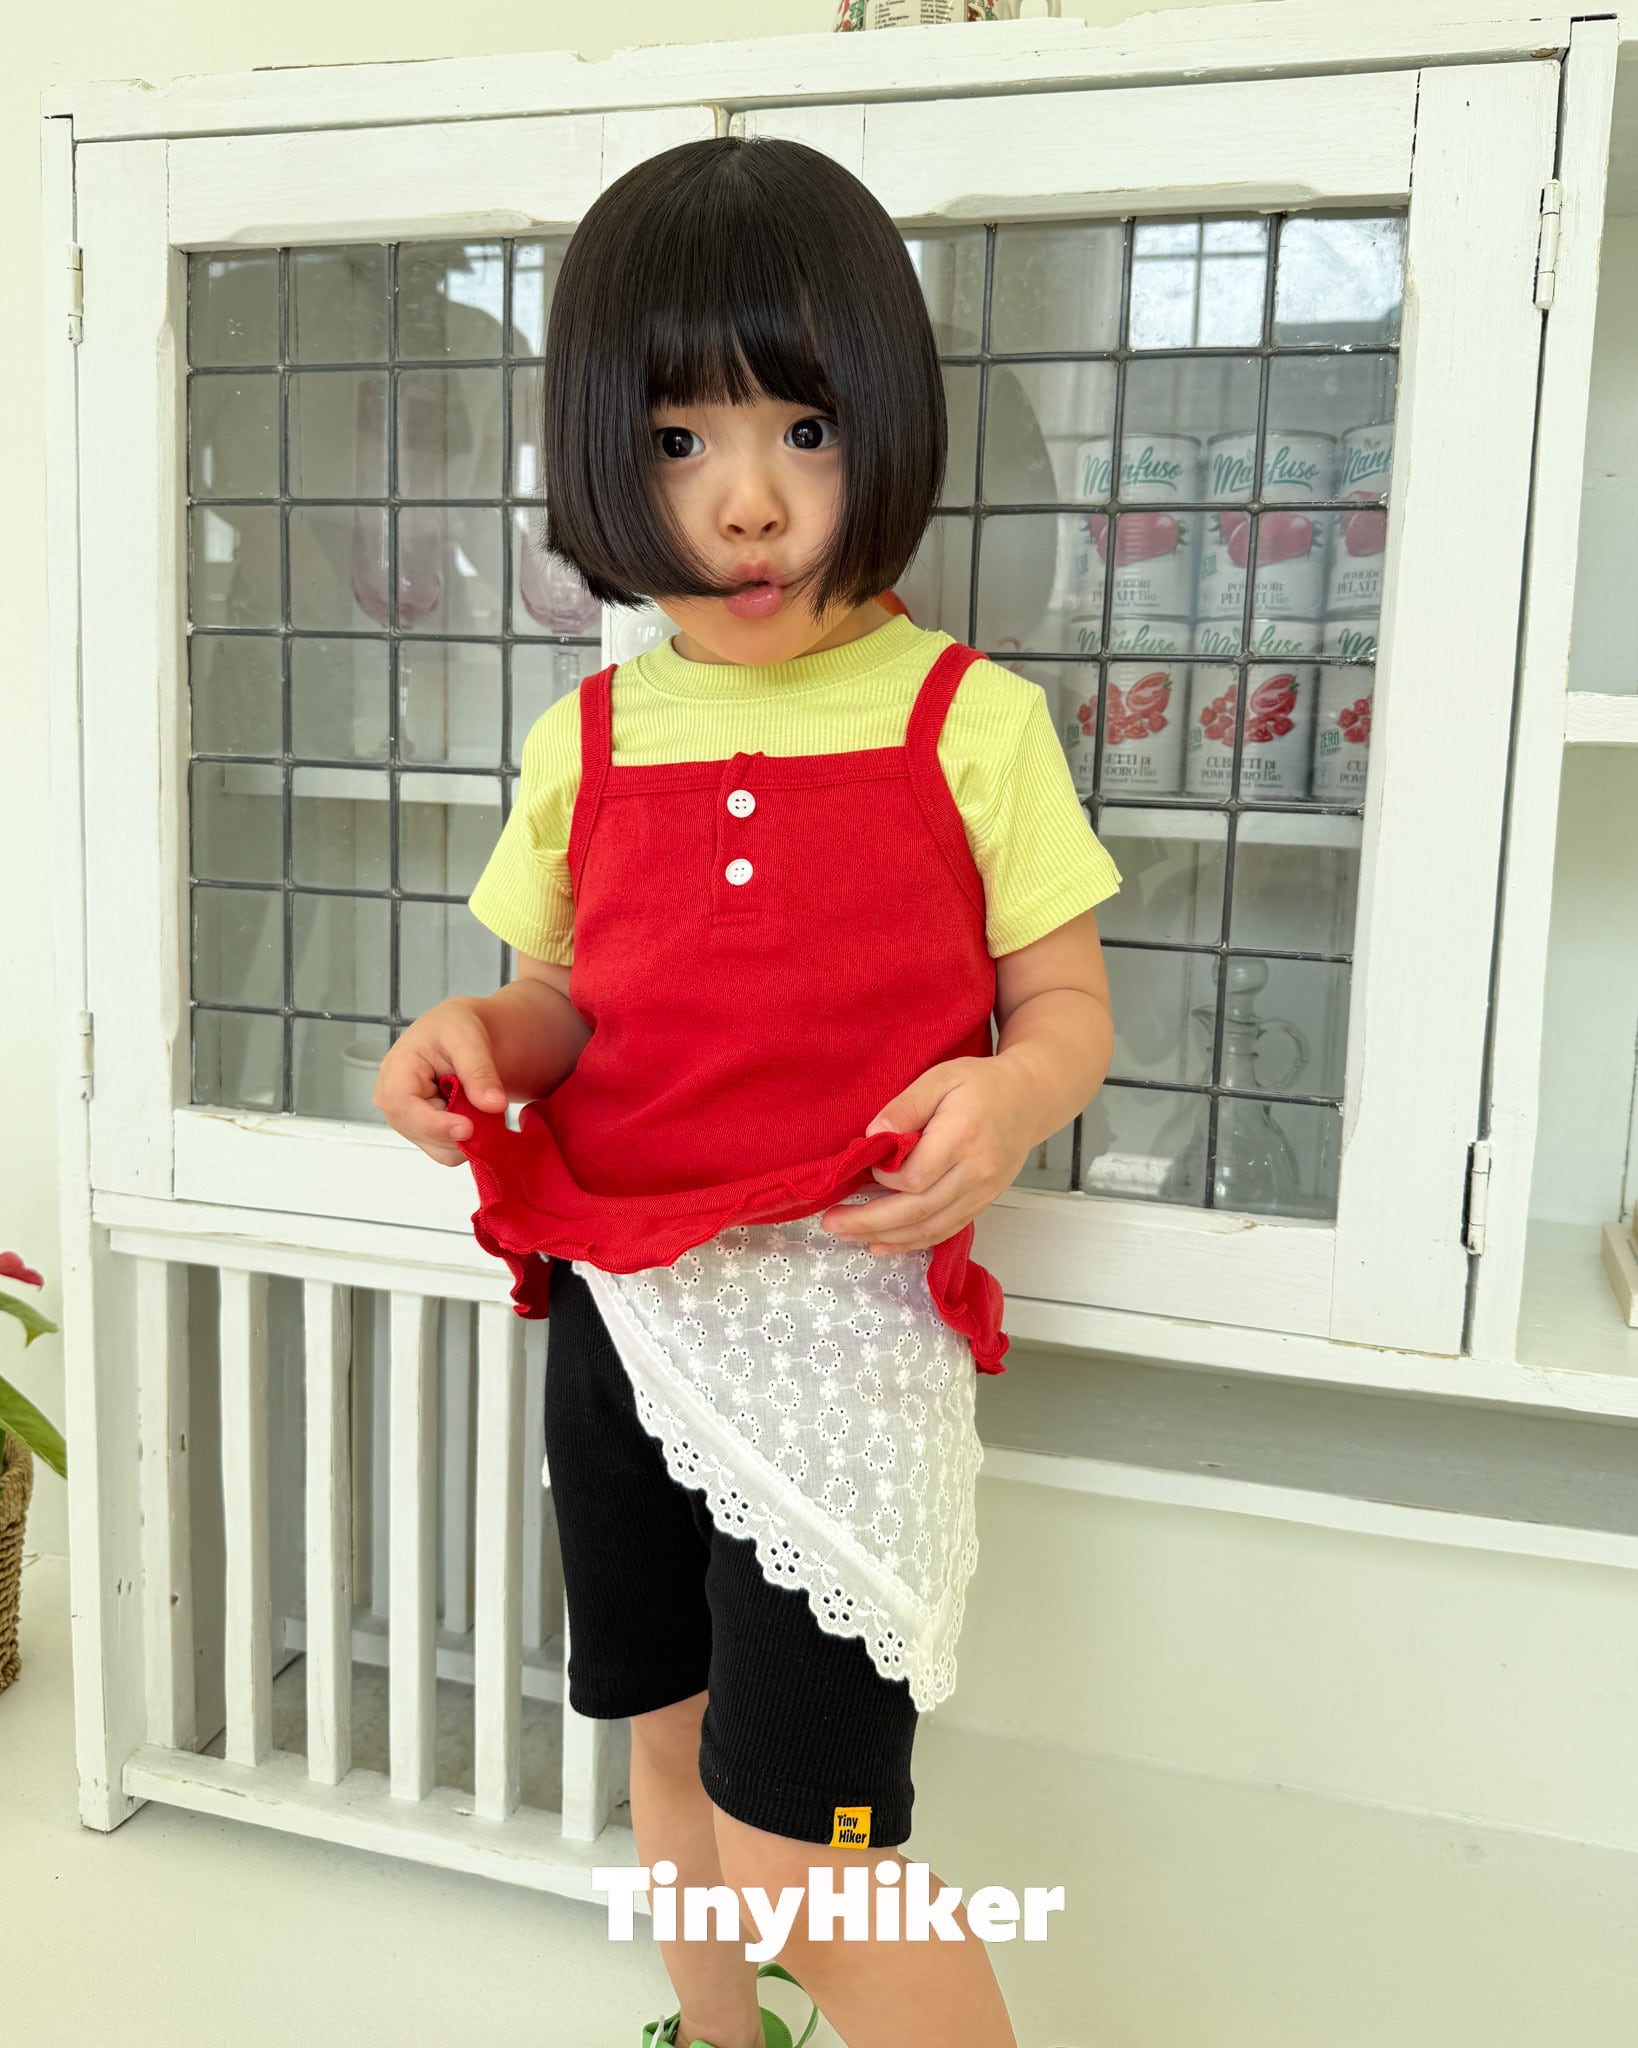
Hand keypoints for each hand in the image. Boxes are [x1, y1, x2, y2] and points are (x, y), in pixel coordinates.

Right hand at [375, 998, 508, 1166]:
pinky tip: (472, 1113)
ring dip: (465, 1136)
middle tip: (486, 1108)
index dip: (435, 1124)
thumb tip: (493, 1104)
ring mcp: (407, 1118)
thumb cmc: (456, 1027)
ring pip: (437, 1148)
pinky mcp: (423, 1130)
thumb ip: (480, 1072)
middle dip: (457, 1130)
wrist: (461, 1034)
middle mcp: (394, 1099)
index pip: (404, 1107)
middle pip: (420, 1134)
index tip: (468, 1128)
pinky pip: (447, 1150)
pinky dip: (467, 1140)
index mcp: (397, 1069)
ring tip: (476, 1102)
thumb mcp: (470, 1038)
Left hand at [819, 1057, 1035, 1253]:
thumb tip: (874, 1136)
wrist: (1027, 1100)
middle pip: (918, 1210)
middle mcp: (977, 1171)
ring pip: (931, 1228)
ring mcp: (983, 1192)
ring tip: (850, 1236)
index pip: (916, 1176)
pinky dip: (912, 1242)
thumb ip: (906, 1106)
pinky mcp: (982, 1202)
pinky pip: (945, 1230)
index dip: (884, 1179)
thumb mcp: (940, 1078)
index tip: (867, 1167)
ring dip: (887, 1237)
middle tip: (833, 1223)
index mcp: (964, 1137)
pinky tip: (884, 1243)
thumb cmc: (981, 1085)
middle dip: (870, 1221)